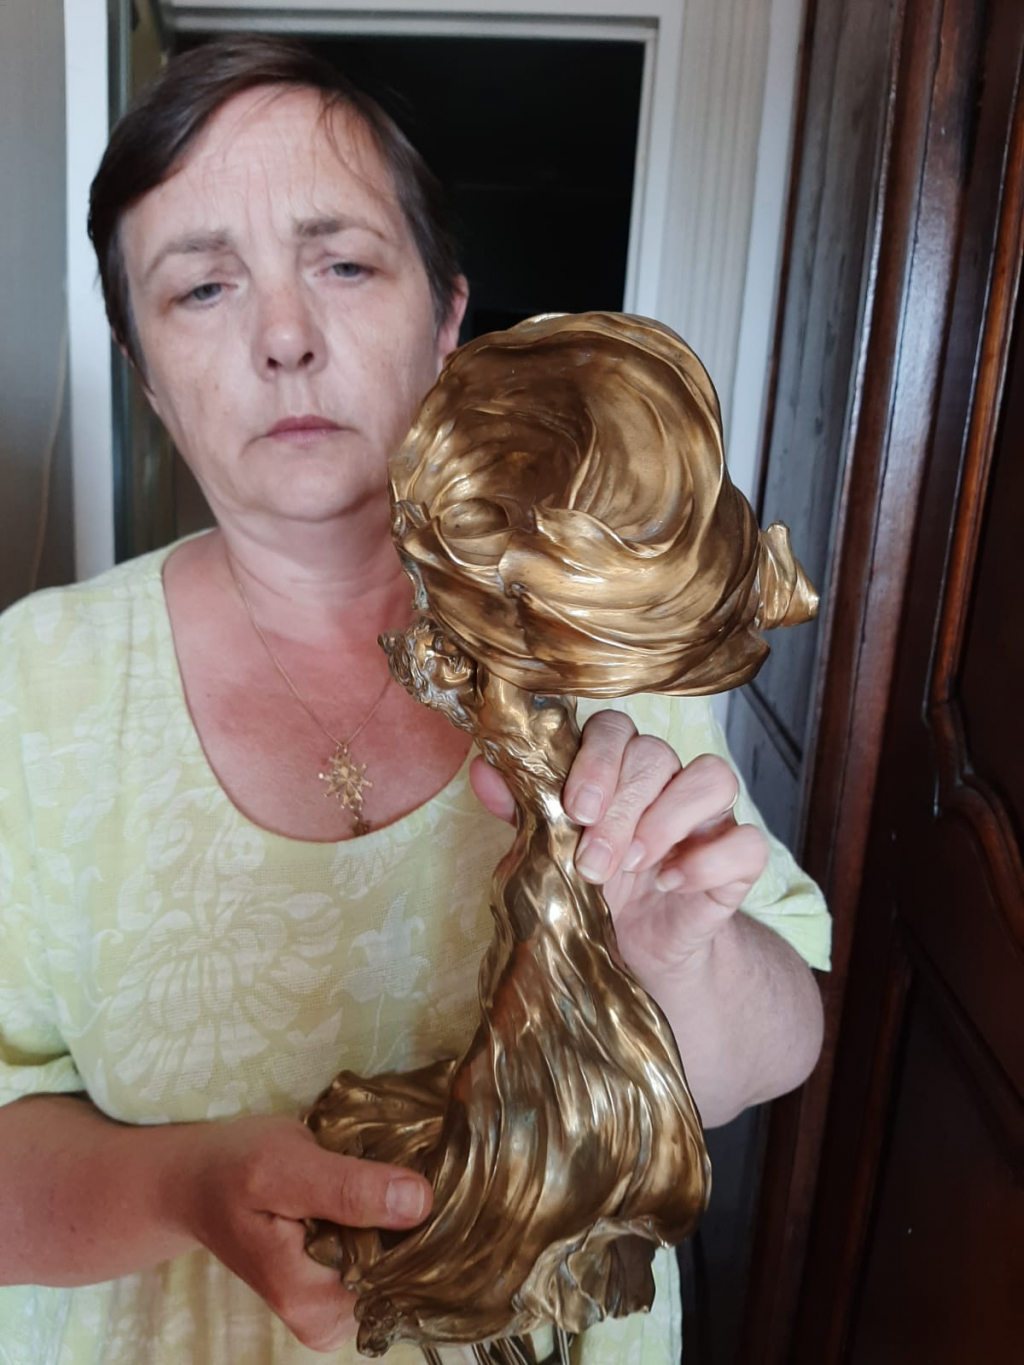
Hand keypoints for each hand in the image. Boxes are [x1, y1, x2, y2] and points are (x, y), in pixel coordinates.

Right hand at [168, 1114, 431, 1352]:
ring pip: (400, 1264)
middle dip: (414, 1221)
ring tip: (383, 1175)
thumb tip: (419, 1204)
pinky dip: (388, 1222)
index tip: (430, 1180)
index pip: (406, 1278)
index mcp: (313, 1304)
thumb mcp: (287, 1165)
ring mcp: (332, 1309)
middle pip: (407, 1274)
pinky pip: (384, 1258)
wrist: (200, 1180)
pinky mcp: (335, 1289)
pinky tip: (374, 1192)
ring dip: (402, 1219)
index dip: (425, 1228)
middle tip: (401, 1166)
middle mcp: (326, 1321)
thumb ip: (348, 1189)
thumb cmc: (235, 1167)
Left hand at [470, 709, 767, 986]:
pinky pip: (748, 840)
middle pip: (657, 755)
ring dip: (668, 819)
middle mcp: (669, 780)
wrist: (641, 949)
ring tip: (634, 865)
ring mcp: (709, 817)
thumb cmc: (596, 888)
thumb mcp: (552, 852)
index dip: (597, 760)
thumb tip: (483, 770)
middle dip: (621, 808)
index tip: (575, 808)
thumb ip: (523, 812)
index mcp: (621, 768)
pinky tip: (672, 884)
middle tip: (594, 860)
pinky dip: (710, 860)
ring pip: (714, 777)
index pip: (617, 728)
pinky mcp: (739, 860)